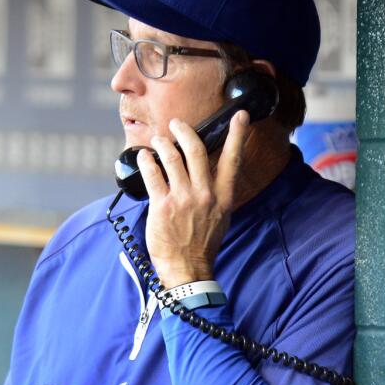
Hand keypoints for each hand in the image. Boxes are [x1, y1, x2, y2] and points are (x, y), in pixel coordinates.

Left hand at [136, 111, 249, 287]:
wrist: (188, 269)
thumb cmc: (202, 243)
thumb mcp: (220, 216)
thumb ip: (216, 193)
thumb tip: (208, 174)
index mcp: (223, 195)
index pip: (233, 159)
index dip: (238, 135)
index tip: (240, 115)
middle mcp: (205, 193)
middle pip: (196, 150)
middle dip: (185, 131)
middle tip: (176, 123)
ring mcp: (183, 199)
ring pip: (172, 158)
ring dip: (162, 144)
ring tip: (157, 140)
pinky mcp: (162, 205)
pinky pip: (153, 174)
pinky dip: (147, 161)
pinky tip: (144, 157)